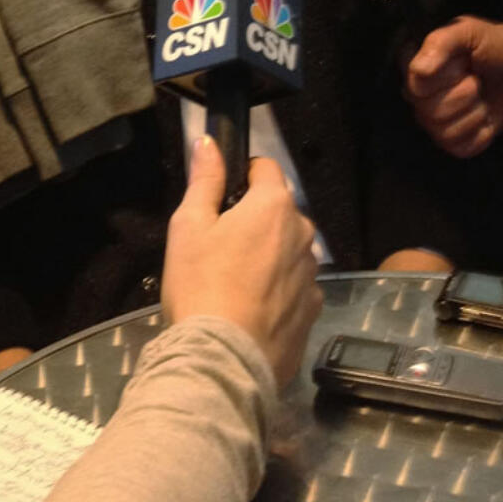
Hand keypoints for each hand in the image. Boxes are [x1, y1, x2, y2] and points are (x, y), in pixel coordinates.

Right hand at [162, 137, 321, 388]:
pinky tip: (252, 309)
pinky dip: (279, 290)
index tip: (222, 199)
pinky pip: (296, 286)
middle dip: (256, 219)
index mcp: (274, 205)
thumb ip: (205, 179)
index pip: (266, 169)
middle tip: (220, 246)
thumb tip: (210, 142)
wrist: (224, 359)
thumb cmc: (201, 284)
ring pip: (289, 250)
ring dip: (270, 255)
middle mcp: (303, 234)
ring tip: (235, 282)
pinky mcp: (313, 311)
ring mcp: (312, 275)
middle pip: (280, 211)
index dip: (243, 176)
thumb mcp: (189, 225)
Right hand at [405, 17, 502, 157]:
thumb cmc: (493, 46)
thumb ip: (441, 43)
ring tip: (481, 97)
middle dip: (465, 96)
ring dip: (474, 114)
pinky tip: (484, 117)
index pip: (416, 86)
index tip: (462, 65)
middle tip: (477, 80)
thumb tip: (419, 70)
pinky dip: (479, 133)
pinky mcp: (453, 140)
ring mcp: (433, 120)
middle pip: (429, 112)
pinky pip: (459, 148)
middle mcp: (418, 95)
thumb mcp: (470, 32)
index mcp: (416, 66)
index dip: (444, 79)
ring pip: (444, 132)